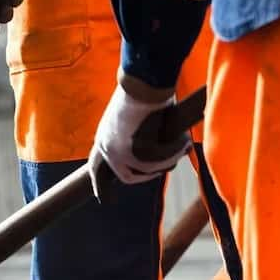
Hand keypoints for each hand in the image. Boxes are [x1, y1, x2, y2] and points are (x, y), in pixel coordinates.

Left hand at [90, 79, 188, 198]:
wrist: (144, 82)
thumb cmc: (145, 90)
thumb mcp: (136, 116)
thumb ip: (139, 136)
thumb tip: (159, 148)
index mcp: (103, 136)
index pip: (96, 168)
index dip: (100, 184)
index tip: (102, 198)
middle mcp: (106, 147)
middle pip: (126, 176)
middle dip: (147, 175)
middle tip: (164, 168)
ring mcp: (117, 152)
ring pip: (147, 169)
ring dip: (168, 159)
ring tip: (182, 145)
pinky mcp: (132, 153)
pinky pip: (157, 163)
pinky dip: (173, 153)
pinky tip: (184, 142)